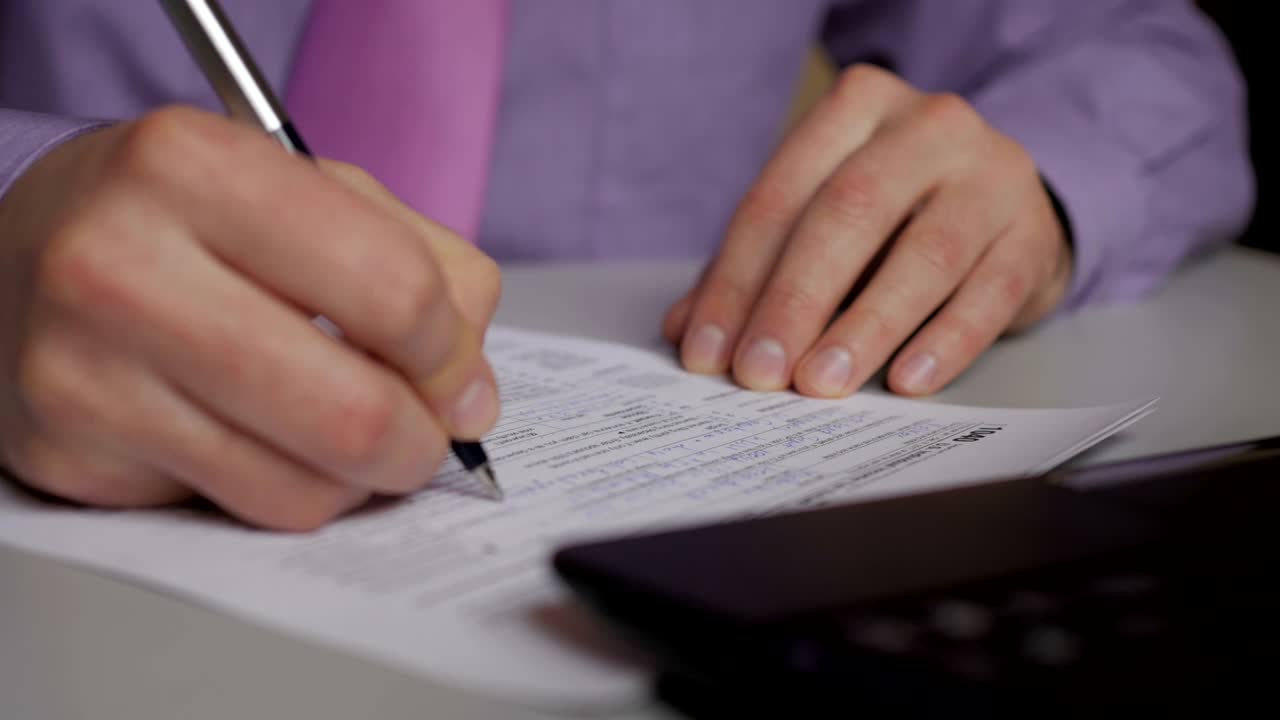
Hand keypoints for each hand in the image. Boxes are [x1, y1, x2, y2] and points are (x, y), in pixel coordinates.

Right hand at [0, 106, 501, 530]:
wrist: (14, 252)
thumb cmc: (184, 217)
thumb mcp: (312, 189)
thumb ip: (427, 265)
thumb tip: (473, 392)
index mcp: (197, 168)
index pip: (395, 292)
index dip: (451, 351)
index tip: (453, 368)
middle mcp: (120, 267)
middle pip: (351, 413)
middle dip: (422, 441)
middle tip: (426, 430)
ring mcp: (84, 372)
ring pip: (302, 489)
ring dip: (360, 477)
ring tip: (347, 428)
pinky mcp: (67, 455)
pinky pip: (241, 510)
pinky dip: (289, 488)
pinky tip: (268, 436)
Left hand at [664, 65, 1072, 396]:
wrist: (1007, 205)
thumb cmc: (894, 215)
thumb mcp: (821, 220)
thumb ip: (757, 266)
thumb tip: (687, 331)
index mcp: (856, 109)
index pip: (780, 195)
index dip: (737, 278)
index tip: (707, 350)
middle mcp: (928, 127)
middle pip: (848, 213)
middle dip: (794, 300)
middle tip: (759, 372)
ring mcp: (991, 175)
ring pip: (924, 255)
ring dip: (864, 327)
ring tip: (821, 383)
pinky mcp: (1033, 235)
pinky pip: (986, 293)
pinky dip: (944, 342)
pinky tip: (906, 382)